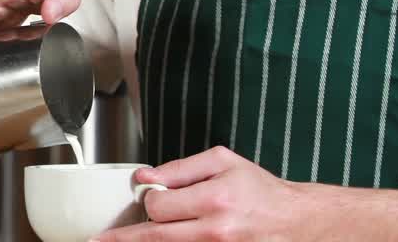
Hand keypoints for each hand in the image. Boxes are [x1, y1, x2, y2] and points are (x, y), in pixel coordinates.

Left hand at [96, 146, 303, 240]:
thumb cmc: (261, 190)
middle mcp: (215, 231)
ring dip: (147, 241)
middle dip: (127, 237)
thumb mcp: (223, 163)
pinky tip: (155, 239)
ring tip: (121, 240)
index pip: (158, 206)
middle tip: (99, 240)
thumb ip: (180, 168)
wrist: (298, 222)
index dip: (149, 200)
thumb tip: (144, 176)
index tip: (151, 197)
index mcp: (214, 200)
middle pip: (155, 237)